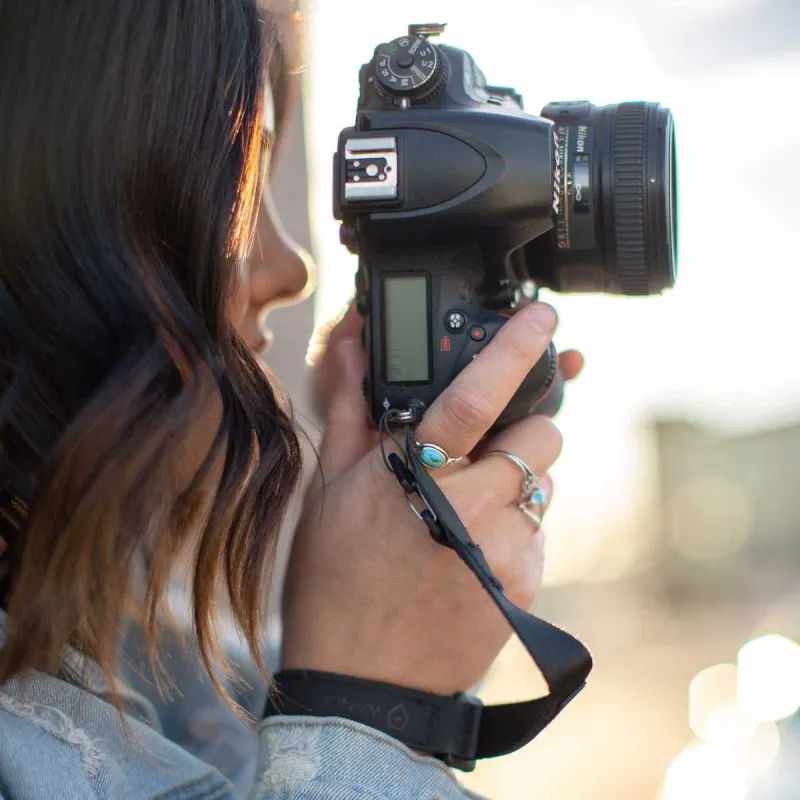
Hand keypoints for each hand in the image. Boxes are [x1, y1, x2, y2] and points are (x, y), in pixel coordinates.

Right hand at [282, 302, 562, 695]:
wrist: (364, 682)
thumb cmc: (335, 582)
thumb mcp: (330, 491)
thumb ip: (352, 411)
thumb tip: (354, 346)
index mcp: (415, 474)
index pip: (475, 396)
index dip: (514, 350)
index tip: (542, 318)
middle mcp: (467, 506)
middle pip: (540, 438)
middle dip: (522, 435)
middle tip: (482, 454)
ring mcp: (503, 549)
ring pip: (544, 484)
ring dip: (516, 485)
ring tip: (466, 512)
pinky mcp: (525, 584)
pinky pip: (539, 532)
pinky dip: (516, 531)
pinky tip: (473, 554)